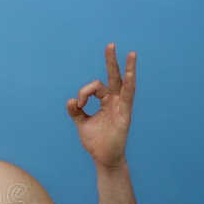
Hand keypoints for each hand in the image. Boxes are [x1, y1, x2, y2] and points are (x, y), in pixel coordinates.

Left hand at [66, 43, 136, 167]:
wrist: (104, 158)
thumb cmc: (96, 142)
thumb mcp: (82, 123)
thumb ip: (75, 111)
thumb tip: (71, 100)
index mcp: (105, 101)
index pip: (94, 87)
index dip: (84, 92)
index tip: (78, 104)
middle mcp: (115, 101)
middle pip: (114, 77)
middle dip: (111, 61)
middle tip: (110, 45)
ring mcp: (121, 106)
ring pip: (125, 83)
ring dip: (128, 68)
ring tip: (131, 54)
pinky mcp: (125, 114)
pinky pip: (129, 96)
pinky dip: (130, 84)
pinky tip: (130, 73)